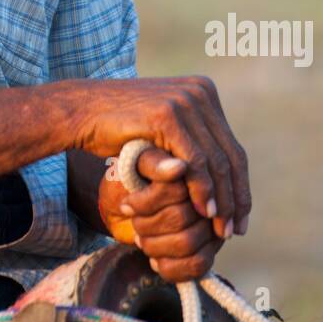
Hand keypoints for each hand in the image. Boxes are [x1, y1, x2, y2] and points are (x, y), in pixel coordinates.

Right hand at [72, 74, 250, 241]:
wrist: (82, 112)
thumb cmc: (119, 128)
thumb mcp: (165, 132)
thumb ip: (193, 142)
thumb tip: (225, 175)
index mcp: (204, 91)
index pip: (232, 148)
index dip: (240, 187)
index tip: (240, 218)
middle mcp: (200, 91)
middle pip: (229, 155)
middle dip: (234, 197)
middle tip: (234, 230)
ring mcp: (184, 100)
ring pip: (215, 161)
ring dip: (221, 199)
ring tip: (220, 228)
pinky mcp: (167, 115)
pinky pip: (195, 161)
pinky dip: (202, 190)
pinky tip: (203, 211)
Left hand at [98, 144, 228, 282]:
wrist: (127, 207)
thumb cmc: (131, 180)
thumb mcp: (135, 165)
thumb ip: (153, 162)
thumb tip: (178, 167)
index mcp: (193, 171)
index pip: (175, 191)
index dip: (147, 202)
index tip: (126, 205)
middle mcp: (210, 199)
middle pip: (180, 218)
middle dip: (148, 225)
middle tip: (134, 223)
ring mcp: (212, 227)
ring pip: (188, 244)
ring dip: (155, 246)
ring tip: (141, 240)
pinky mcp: (209, 250)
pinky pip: (197, 265)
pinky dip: (169, 267)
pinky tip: (155, 260)